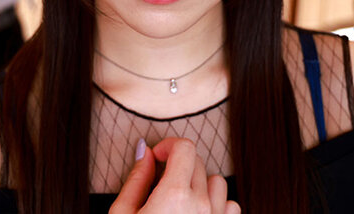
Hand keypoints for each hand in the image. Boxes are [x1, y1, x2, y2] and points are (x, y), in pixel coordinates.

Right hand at [110, 138, 239, 213]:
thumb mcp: (122, 213)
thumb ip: (136, 178)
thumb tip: (144, 151)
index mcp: (174, 195)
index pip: (184, 147)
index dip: (168, 146)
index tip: (157, 157)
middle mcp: (200, 205)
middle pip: (197, 161)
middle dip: (178, 164)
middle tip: (160, 181)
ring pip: (217, 181)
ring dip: (199, 184)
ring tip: (180, 198)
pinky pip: (231, 205)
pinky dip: (217, 204)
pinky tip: (197, 211)